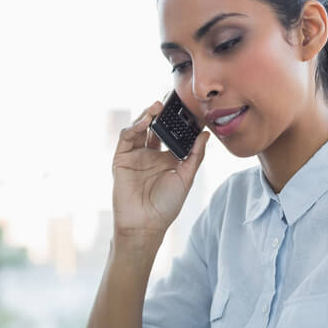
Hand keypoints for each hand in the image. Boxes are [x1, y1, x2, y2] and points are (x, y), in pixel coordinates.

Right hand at [112, 101, 209, 239]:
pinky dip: (134, 127)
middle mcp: (151, 155)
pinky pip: (126, 138)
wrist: (145, 224)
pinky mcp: (121, 159)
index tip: (188, 109)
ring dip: (147, 116)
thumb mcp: (186, 178)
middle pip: (154, 128)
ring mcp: (135, 156)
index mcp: (167, 159)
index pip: (172, 134)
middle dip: (161, 115)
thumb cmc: (166, 206)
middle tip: (171, 103)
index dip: (178, 122)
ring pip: (139, 129)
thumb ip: (195, 156)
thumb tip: (206, 134)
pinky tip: (145, 121)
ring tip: (157, 107)